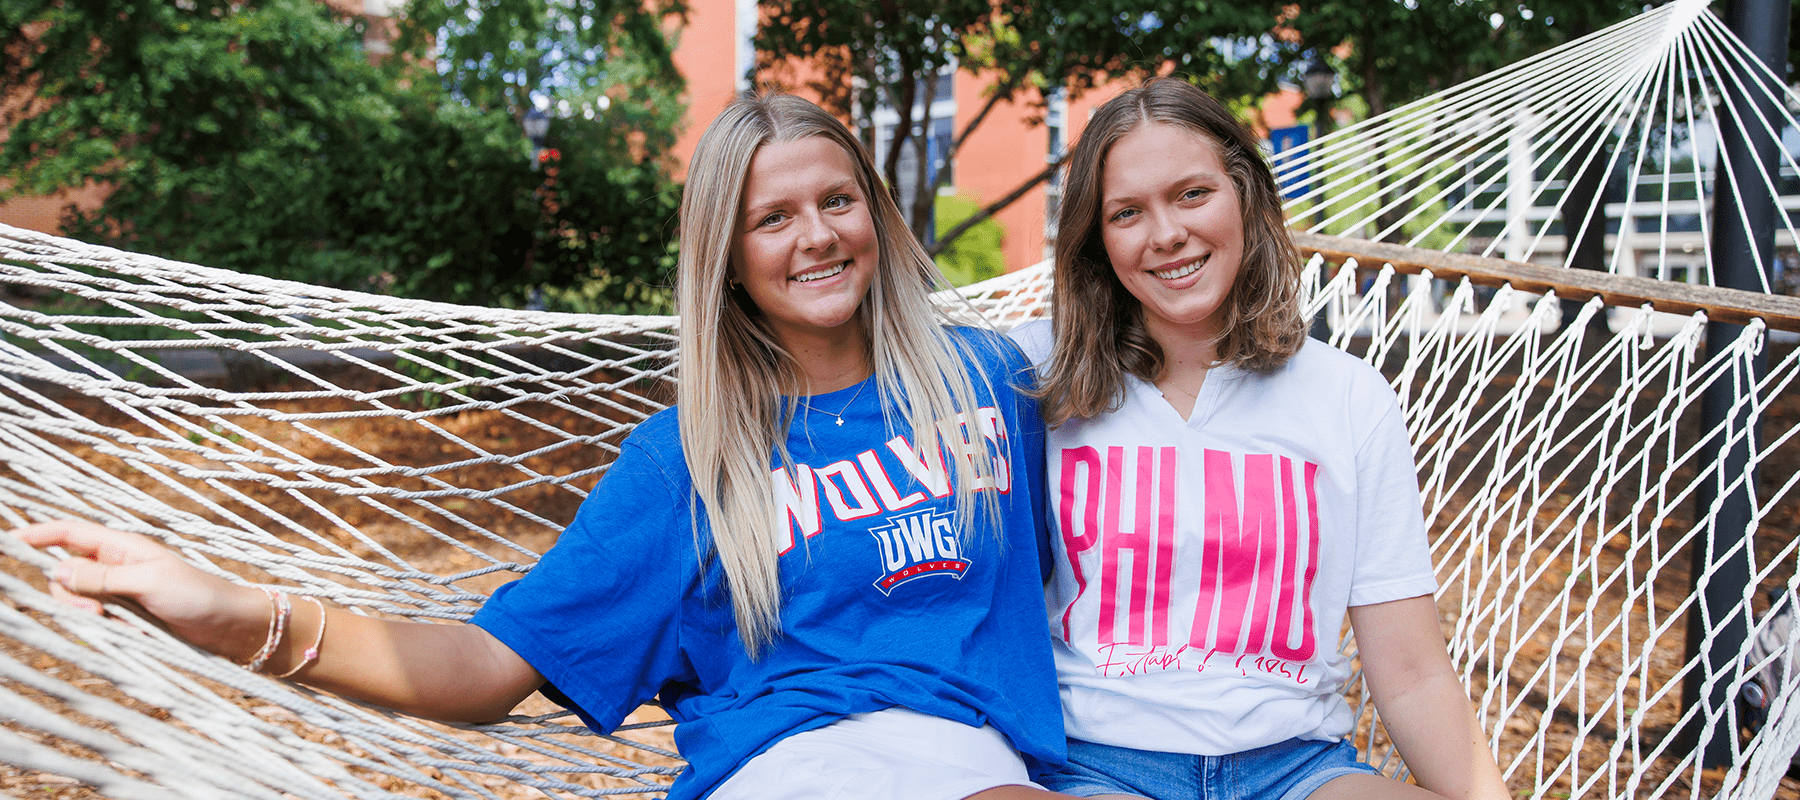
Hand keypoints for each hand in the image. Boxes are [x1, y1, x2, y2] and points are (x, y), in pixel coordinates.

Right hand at [14, 520, 269, 662]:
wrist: (232, 627)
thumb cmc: (199, 596)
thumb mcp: (149, 583)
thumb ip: (102, 577)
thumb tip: (57, 571)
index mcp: (122, 547)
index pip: (70, 533)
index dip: (39, 535)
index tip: (9, 542)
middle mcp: (117, 567)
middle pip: (65, 574)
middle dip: (67, 595)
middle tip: (93, 614)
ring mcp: (121, 593)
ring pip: (78, 601)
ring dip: (86, 615)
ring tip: (118, 625)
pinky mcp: (129, 617)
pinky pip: (98, 622)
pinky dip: (105, 630)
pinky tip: (129, 634)